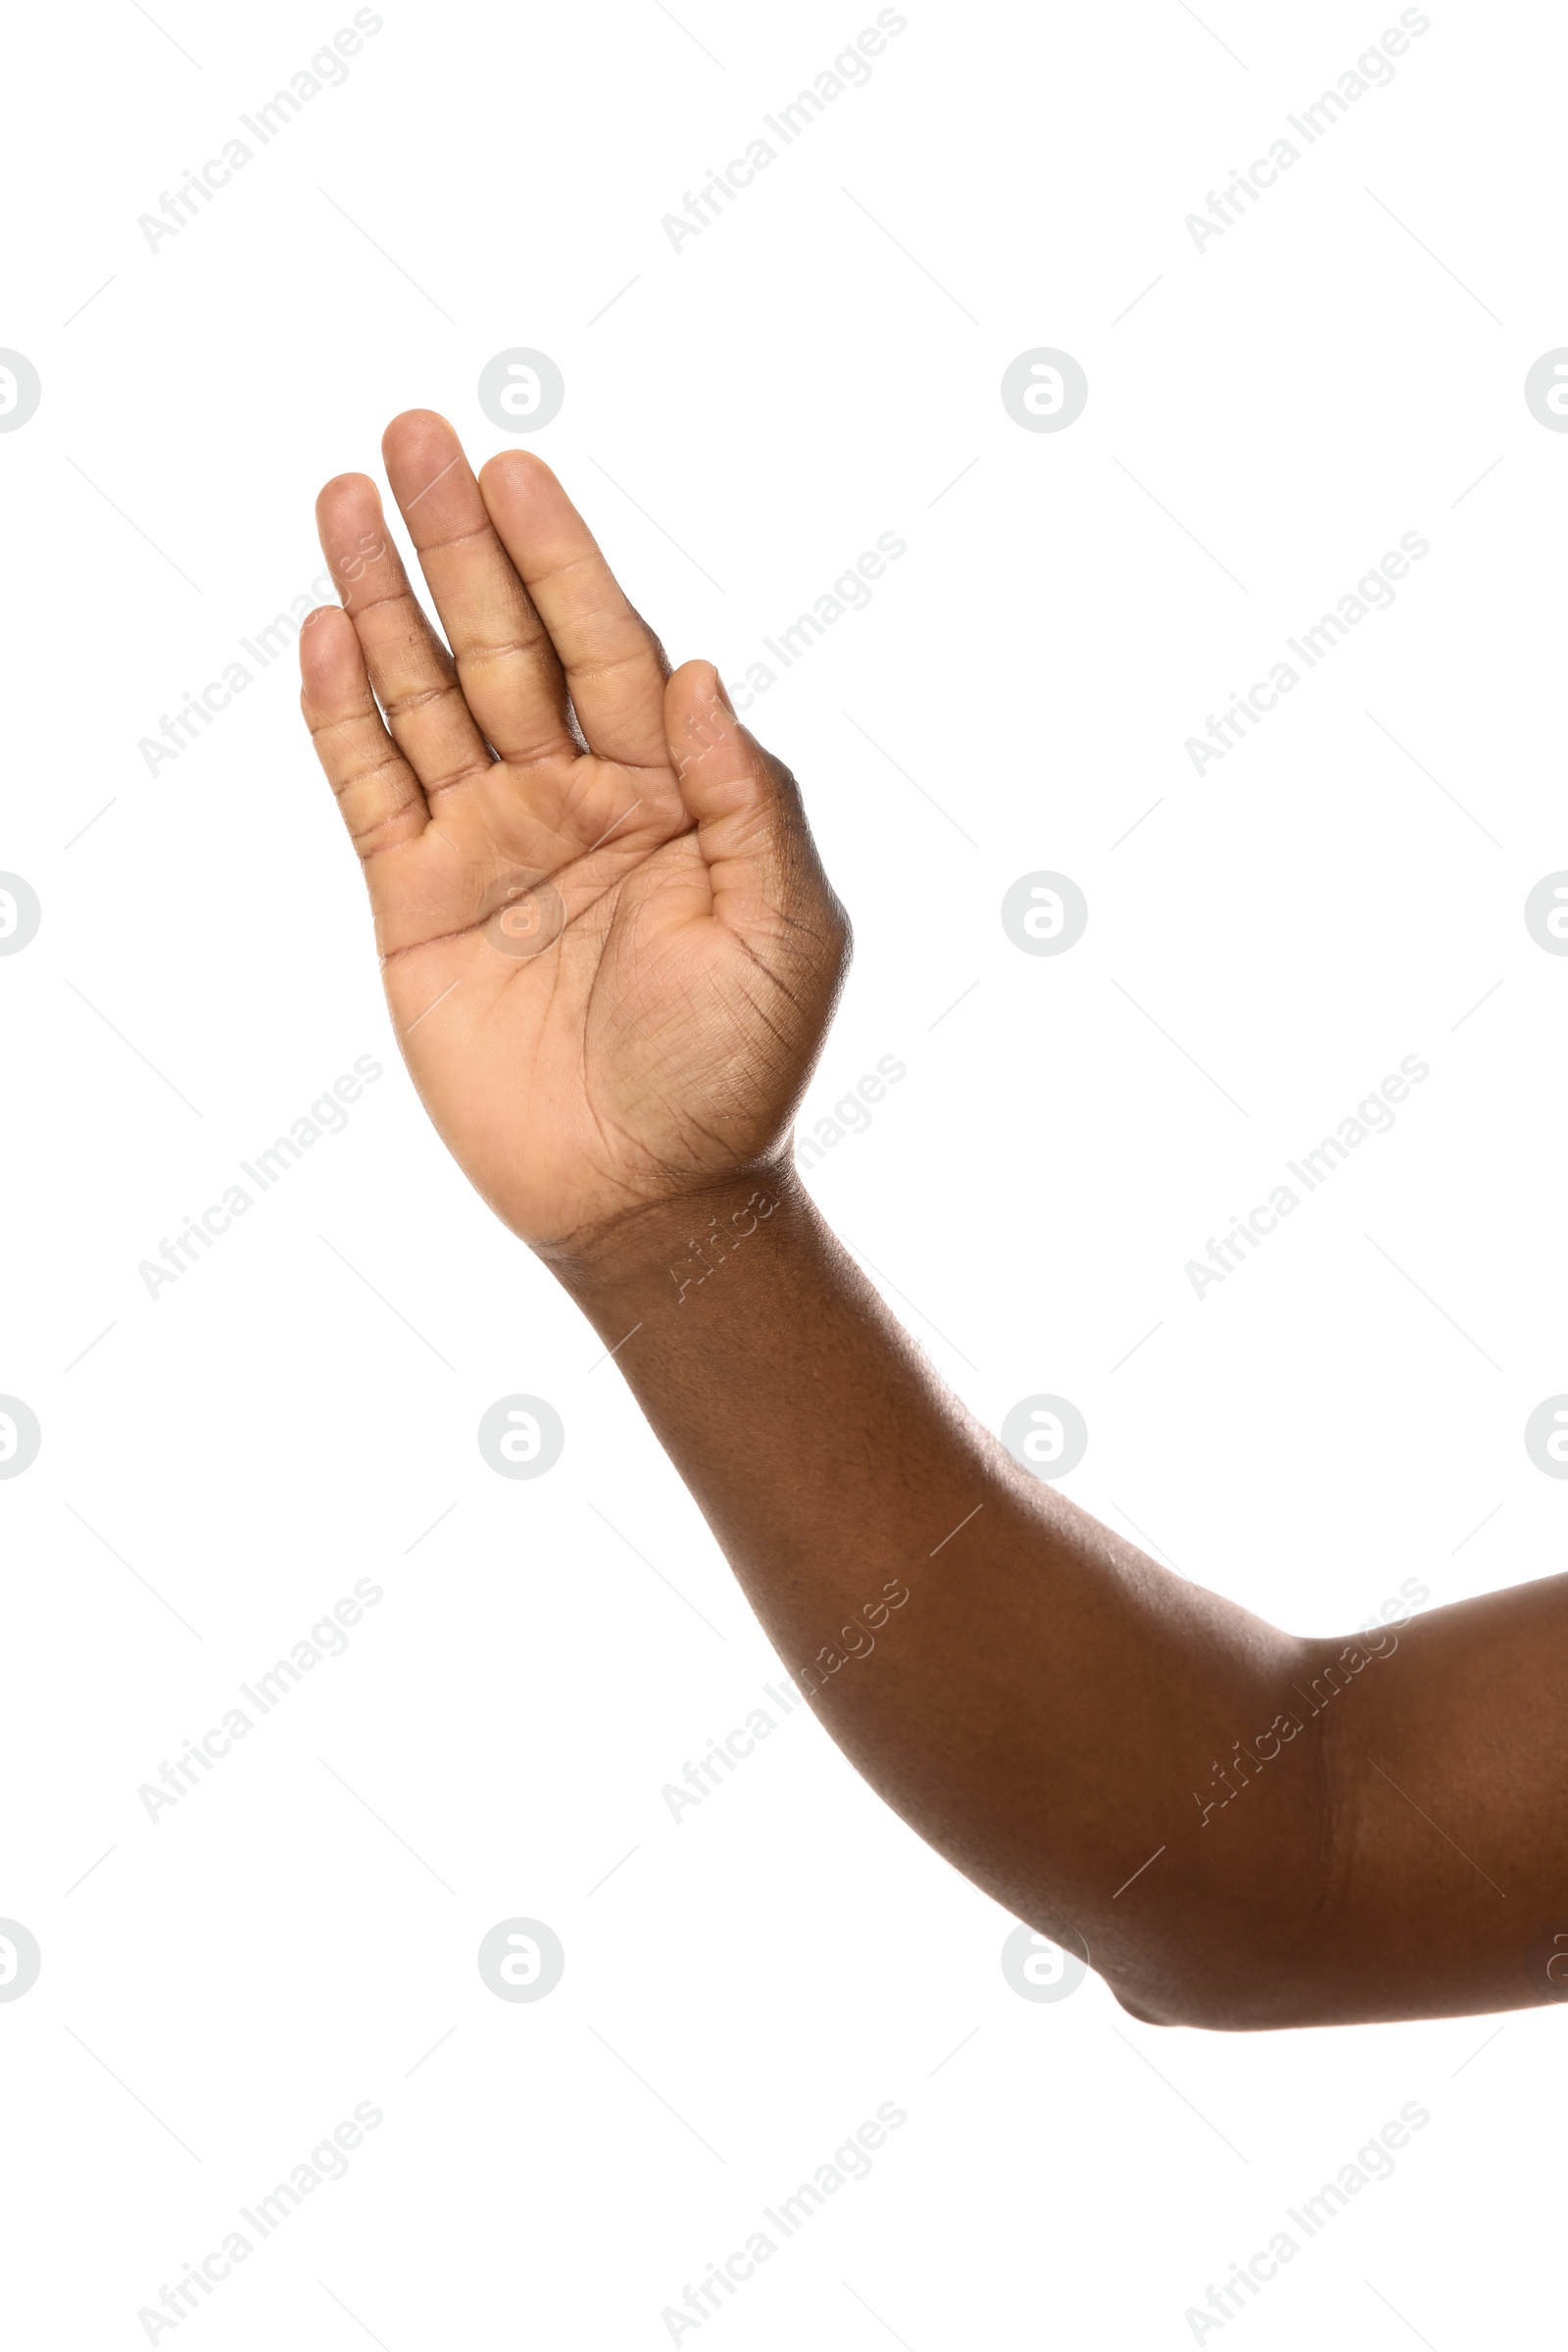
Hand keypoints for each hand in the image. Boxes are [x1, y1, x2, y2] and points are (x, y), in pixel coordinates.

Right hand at [299, 411, 848, 1255]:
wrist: (652, 1197)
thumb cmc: (740, 1070)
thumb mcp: (787, 928)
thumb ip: (751, 797)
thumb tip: (699, 672)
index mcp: (672, 792)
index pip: (608, 647)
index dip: (562, 559)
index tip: (516, 473)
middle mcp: (576, 798)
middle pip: (508, 645)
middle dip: (460, 545)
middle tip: (413, 436)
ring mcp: (492, 844)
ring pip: (429, 696)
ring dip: (385, 601)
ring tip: (343, 497)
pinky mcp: (418, 902)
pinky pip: (373, 789)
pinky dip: (345, 716)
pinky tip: (324, 635)